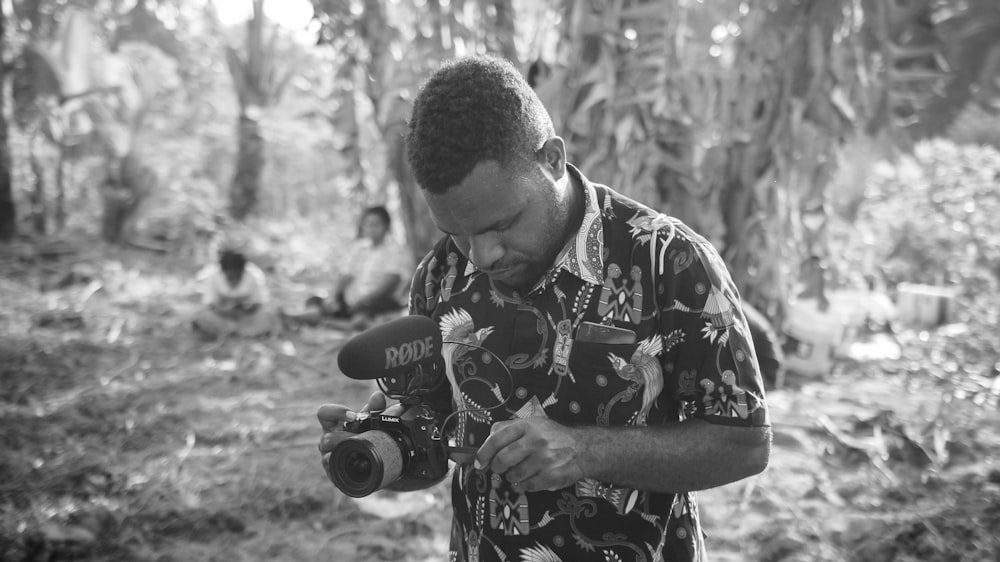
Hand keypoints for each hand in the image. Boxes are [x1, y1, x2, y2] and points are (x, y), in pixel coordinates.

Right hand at [317, 391, 395, 483]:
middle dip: (346, 438)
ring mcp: (327, 457)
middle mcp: (327, 440)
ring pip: (328, 457)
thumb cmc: (364, 436)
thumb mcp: (370, 422)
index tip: (354, 416)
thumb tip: (378, 396)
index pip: (324, 413)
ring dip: (346, 454)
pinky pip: (334, 472)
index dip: (336, 412)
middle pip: (327, 438)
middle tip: (362, 438)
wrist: (369, 461)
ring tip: (361, 452)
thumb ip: (374, 409)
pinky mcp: (333, 473)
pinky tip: (359, 465)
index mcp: (333, 424)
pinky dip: (346, 468)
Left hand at [474, 418, 588, 491]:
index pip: (497, 438)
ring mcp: (544, 460)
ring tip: (521, 471)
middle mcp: (536, 441)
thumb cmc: (553, 436)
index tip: (478, 462)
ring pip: (513, 476)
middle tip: (499, 468)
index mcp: (528, 426)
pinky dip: (524, 485)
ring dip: (512, 477)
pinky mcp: (551, 477)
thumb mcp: (533, 423)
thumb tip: (488, 437)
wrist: (583, 449)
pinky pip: (526, 486)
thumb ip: (510, 427)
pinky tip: (531, 477)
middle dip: (496, 467)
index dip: (483, 452)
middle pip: (502, 460)